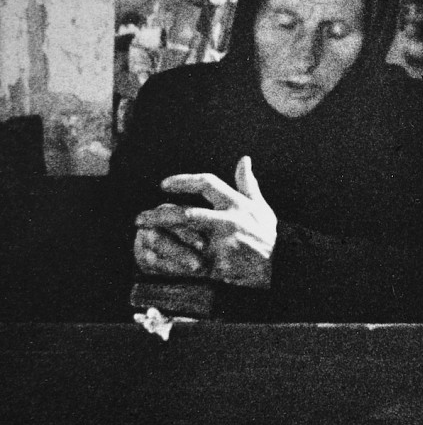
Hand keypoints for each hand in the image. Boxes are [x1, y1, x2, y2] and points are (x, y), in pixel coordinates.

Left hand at [134, 156, 276, 289]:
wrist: (280, 264)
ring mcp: (222, 244)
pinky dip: (168, 261)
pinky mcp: (218, 264)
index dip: (183, 182)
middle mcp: (228, 221)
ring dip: (159, 237)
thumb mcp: (260, 206)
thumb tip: (244, 159)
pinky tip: (154, 260)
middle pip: (186, 213)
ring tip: (142, 237)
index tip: (163, 185)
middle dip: (159, 215)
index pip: (207, 184)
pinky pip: (186, 262)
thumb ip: (247, 183)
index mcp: (236, 204)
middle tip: (140, 218)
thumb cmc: (268, 234)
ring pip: (183, 237)